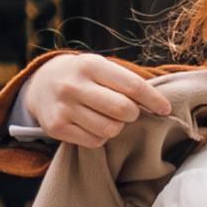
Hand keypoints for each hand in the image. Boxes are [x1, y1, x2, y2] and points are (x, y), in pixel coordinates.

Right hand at [19, 51, 166, 145]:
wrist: (41, 84)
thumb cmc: (83, 76)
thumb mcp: (100, 67)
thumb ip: (126, 80)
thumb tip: (161, 103)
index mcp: (90, 65)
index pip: (132, 85)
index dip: (153, 99)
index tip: (165, 109)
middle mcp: (73, 85)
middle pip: (122, 110)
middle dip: (133, 114)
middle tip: (130, 112)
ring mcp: (63, 108)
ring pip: (109, 129)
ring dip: (117, 126)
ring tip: (109, 117)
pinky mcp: (56, 128)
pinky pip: (95, 142)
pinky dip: (101, 137)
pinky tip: (94, 125)